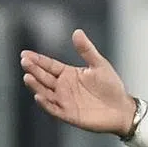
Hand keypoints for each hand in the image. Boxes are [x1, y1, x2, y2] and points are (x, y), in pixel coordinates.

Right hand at [20, 29, 136, 135]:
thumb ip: (87, 50)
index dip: (37, 60)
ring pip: (45, 92)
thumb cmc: (111, 87)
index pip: (49, 65)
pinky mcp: (68, 114)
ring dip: (36, 85)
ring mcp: (64, 101)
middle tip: (25, 62)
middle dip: (33, 69)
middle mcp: (63, 87)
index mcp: (68, 74)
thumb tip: (77, 32)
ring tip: (28, 76)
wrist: (122, 109)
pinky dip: (46, 103)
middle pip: (43, 77)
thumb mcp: (99, 65)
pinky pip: (53, 109)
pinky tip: (39, 96)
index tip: (25, 54)